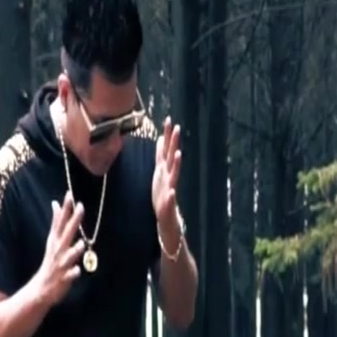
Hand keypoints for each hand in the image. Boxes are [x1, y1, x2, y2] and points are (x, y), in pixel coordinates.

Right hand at [36, 191, 84, 306]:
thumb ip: (56, 223)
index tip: (70, 194)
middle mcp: (58, 251)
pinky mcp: (63, 279)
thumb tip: (55, 203)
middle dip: (74, 220)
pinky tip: (78, 270)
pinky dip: (73, 273)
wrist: (40, 289)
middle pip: (66, 233)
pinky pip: (69, 276)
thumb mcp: (52, 240)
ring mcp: (60, 265)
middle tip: (81, 206)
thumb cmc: (51, 261)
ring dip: (74, 250)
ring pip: (68, 256)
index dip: (65, 209)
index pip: (60, 222)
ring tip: (81, 244)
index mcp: (55, 242)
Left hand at [152, 116, 182, 237]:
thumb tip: (159, 138)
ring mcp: (169, 189)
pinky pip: (170, 199)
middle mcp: (168, 176)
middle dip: (173, 143)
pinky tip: (172, 191)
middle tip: (177, 129)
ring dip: (176, 165)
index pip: (166, 149)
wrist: (166, 217)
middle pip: (170, 158)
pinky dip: (171, 195)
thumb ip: (160, 155)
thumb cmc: (162, 193)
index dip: (167, 135)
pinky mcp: (168, 204)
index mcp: (164, 169)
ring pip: (173, 175)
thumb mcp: (159, 171)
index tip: (169, 119)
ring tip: (178, 154)